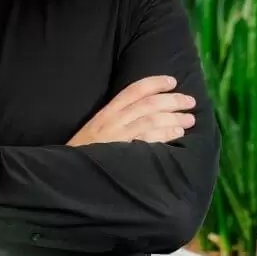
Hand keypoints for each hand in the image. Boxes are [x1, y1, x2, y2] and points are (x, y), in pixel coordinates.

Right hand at [67, 76, 195, 146]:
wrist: (66, 175)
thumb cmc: (83, 156)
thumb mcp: (95, 133)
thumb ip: (116, 122)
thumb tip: (145, 116)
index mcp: (105, 114)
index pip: (133, 90)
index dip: (154, 83)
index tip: (172, 81)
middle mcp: (113, 121)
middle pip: (148, 103)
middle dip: (172, 100)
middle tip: (190, 101)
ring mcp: (118, 137)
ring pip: (152, 119)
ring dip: (175, 118)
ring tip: (190, 119)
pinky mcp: (123, 153)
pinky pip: (149, 139)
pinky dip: (166, 134)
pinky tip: (178, 134)